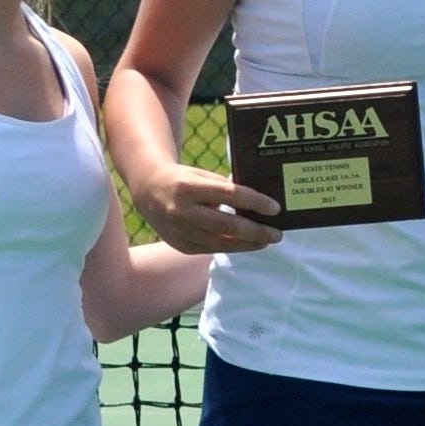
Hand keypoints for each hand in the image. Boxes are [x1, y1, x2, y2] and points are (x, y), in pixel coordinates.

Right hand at [139, 160, 281, 255]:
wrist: (148, 190)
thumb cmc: (185, 180)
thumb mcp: (202, 177)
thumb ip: (226, 190)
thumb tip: (259, 206)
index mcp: (189, 187)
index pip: (229, 195)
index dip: (255, 202)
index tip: (275, 208)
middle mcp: (181, 211)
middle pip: (225, 225)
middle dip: (255, 232)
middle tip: (276, 234)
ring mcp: (178, 231)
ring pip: (218, 243)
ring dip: (246, 245)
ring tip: (266, 242)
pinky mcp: (179, 245)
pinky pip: (209, 249)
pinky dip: (230, 247)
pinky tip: (245, 244)